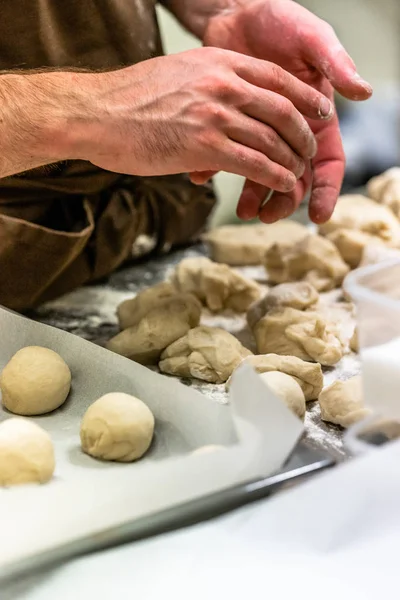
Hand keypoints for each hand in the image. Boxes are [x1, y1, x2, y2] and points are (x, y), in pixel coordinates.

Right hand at [80, 48, 333, 192]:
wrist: (95, 113)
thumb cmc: (129, 99)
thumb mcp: (177, 75)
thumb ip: (208, 85)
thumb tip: (225, 103)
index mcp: (219, 63)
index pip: (277, 78)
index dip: (304, 98)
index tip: (318, 112)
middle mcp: (223, 84)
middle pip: (283, 110)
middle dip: (303, 134)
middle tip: (308, 150)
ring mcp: (215, 114)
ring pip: (273, 140)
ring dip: (291, 160)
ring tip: (296, 174)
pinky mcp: (204, 146)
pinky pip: (255, 163)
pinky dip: (274, 175)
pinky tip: (282, 183)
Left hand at [201, 0, 372, 222]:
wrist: (236, 12)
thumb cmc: (279, 21)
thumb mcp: (311, 38)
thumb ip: (334, 64)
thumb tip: (363, 91)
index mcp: (315, 116)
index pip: (328, 162)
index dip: (326, 190)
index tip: (320, 216)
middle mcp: (288, 130)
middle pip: (294, 178)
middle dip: (285, 200)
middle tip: (271, 216)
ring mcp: (257, 131)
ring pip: (260, 173)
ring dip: (254, 194)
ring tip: (245, 210)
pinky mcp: (229, 125)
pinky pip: (224, 154)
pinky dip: (215, 169)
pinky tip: (205, 177)